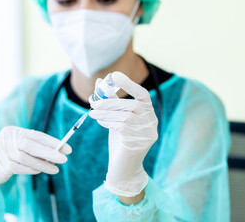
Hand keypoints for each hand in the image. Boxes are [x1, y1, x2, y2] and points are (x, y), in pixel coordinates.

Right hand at [0, 126, 71, 194]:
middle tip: (64, 159)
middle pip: (31, 144)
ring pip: (27, 158)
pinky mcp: (1, 164)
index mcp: (14, 131)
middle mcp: (7, 138)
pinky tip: (40, 171)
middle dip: (50, 152)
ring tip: (55, 169)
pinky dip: (32, 170)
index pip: (37, 135)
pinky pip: (20, 168)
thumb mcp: (21, 149)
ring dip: (43, 165)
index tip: (67, 149)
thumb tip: (58, 152)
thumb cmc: (8, 157)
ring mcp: (2, 150)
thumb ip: (36, 149)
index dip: (53, 142)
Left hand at [89, 71, 157, 196]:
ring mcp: (148, 133)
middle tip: (93, 102)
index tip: (115, 75)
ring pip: (126, 116)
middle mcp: (152, 122)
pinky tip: (100, 123)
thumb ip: (111, 101)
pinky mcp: (139, 143)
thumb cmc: (119, 140)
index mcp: (148, 113)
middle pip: (132, 105)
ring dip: (105, 113)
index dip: (129, 84)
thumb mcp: (116, 118)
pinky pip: (122, 127)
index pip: (143, 95)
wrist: (123, 167)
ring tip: (92, 113)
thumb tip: (100, 82)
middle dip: (110, 102)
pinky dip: (108, 122)